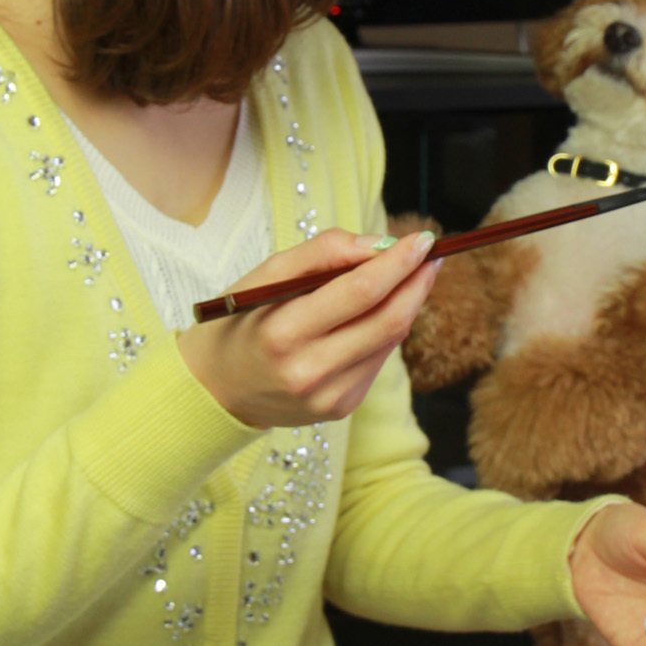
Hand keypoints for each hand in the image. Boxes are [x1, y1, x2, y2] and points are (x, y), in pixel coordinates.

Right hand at [179, 229, 440, 426]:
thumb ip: (320, 253)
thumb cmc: (239, 321)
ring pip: (390, 340)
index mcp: (283, 333)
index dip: (398, 262)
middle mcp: (309, 372)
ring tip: (413, 274)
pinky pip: (378, 360)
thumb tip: (379, 245)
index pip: (360, 292)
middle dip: (417, 282)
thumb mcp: (263, 276)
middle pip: (387, 320)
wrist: (214, 389)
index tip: (423, 238)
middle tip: (431, 254)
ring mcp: (329, 396)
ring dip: (408, 303)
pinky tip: (382, 310)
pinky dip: (387, 329)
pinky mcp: (340, 408)